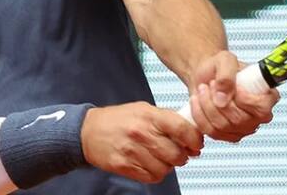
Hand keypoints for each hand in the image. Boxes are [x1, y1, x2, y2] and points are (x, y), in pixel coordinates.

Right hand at [81, 102, 203, 182]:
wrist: (89, 131)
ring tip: (163, 158)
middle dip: (183, 156)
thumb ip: (166, 119)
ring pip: (165, 168)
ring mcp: (132, 151)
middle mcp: (141, 133)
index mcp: (149, 116)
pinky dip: (155, 173)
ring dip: (169, 166)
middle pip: (176, 153)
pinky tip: (151, 164)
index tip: (197, 143)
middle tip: (181, 153)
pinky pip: (151, 177)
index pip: (182, 129)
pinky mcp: (124, 166)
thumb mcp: (143, 109)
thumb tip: (190, 132)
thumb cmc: (119, 118)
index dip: (195, 139)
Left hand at [187, 50, 279, 141]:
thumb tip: (222, 98)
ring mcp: (243, 128)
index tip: (234, 87)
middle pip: (238, 120)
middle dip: (217, 99)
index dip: (245, 100)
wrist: (205, 75)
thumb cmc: (219, 67)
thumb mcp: (224, 60)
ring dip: (206, 105)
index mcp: (266, 96)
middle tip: (211, 83)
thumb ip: (226, 75)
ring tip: (203, 89)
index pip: (262, 108)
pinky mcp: (227, 135)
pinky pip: (210, 132)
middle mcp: (257, 116)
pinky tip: (197, 101)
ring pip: (221, 126)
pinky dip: (199, 114)